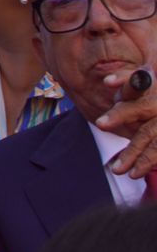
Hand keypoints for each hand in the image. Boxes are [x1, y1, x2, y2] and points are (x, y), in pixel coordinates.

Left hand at [95, 62, 156, 178]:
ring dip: (133, 153)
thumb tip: (108, 82)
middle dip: (120, 114)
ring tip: (117, 170)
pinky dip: (147, 162)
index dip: (124, 79)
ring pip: (149, 133)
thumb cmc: (147, 107)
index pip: (136, 79)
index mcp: (151, 87)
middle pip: (142, 106)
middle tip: (101, 124)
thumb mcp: (138, 97)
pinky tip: (134, 173)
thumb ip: (127, 89)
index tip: (107, 81)